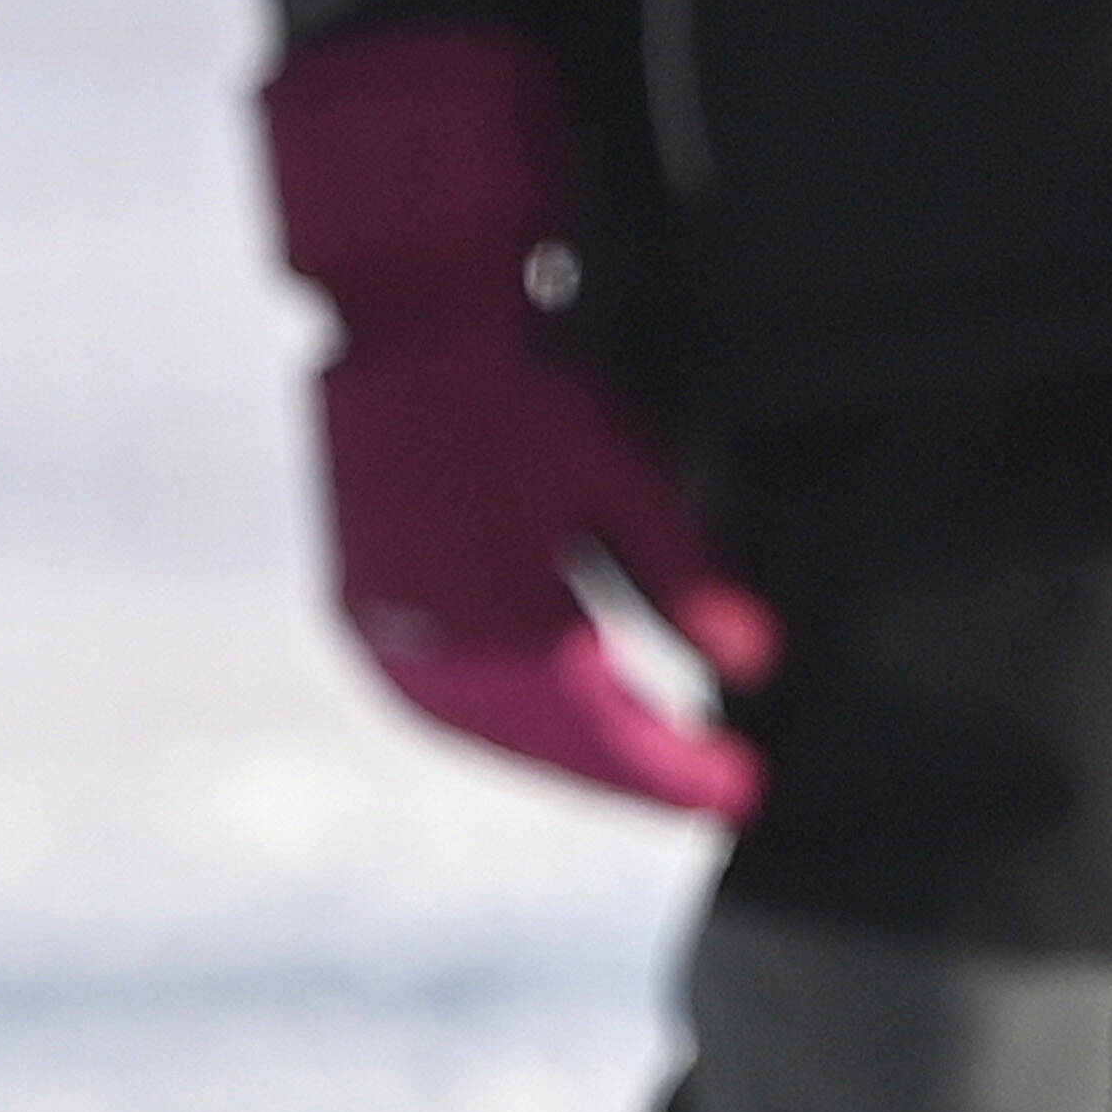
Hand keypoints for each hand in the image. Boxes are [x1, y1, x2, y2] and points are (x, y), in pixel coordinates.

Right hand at [265, 25, 768, 815]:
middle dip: (625, 772)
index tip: (743, 793)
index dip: (679, 772)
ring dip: (560, 748)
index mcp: (495, 639)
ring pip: (486, 728)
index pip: (605, 738)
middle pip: (544, 749)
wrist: (400, 319)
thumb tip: (752, 668)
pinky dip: (501, 709)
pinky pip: (439, 689)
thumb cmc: (516, 387)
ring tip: (628, 756)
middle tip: (700, 783)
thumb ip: (689, 585)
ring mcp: (382, 633)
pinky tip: (540, 700)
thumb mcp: (625, 485)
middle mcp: (428, 655)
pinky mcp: (359, 601)